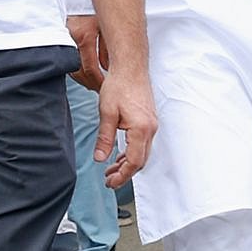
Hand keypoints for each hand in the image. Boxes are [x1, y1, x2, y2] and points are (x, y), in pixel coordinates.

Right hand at [66, 14, 106, 90]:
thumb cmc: (95, 7)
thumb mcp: (106, 26)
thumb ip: (108, 49)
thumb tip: (110, 68)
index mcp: (84, 36)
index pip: (91, 69)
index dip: (100, 82)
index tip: (107, 87)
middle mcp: (70, 39)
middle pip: (78, 72)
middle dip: (91, 84)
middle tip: (102, 89)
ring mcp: (62, 39)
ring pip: (71, 68)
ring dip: (83, 79)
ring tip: (95, 83)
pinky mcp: (59, 38)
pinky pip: (67, 60)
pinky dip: (77, 69)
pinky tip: (85, 71)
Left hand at [93, 66, 156, 189]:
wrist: (130, 67)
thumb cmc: (119, 85)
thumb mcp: (106, 113)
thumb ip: (104, 138)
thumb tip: (100, 158)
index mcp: (141, 129)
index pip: (133, 161)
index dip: (122, 176)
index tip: (111, 183)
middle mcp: (150, 129)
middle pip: (140, 161)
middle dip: (125, 173)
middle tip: (109, 180)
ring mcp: (151, 125)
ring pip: (142, 153)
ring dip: (127, 164)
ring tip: (111, 170)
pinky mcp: (149, 121)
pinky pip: (142, 144)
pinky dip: (131, 153)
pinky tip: (119, 155)